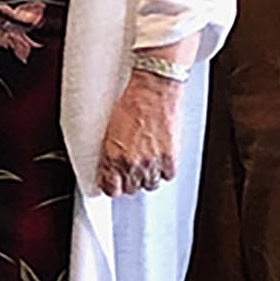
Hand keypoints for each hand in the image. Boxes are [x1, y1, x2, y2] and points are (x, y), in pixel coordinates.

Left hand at [95, 70, 183, 196]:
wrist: (154, 91)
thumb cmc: (132, 102)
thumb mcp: (110, 128)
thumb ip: (110, 151)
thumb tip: (110, 164)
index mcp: (113, 156)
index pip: (110, 188)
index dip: (112, 186)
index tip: (113, 183)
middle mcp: (132, 164)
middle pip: (130, 189)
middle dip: (130, 179)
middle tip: (132, 168)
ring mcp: (151, 163)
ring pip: (149, 185)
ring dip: (147, 176)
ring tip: (147, 163)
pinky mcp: (169, 159)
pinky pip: (167, 176)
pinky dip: (164, 170)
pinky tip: (160, 159)